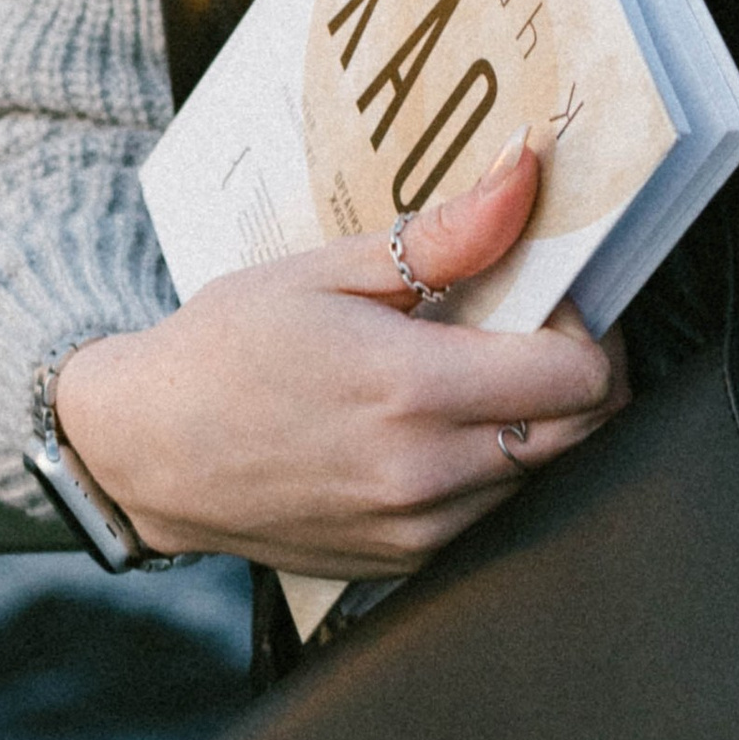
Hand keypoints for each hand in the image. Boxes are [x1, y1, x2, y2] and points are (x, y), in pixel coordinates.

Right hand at [53, 135, 627, 571]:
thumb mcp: (331, 270)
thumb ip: (446, 235)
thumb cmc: (230, 346)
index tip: (559, 290)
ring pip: (543, 478)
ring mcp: (415, 533)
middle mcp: (427, 477)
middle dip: (585, 372)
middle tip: (540, 320)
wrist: (147, 450)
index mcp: (414, 393)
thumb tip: (526, 174)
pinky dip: (497, 466)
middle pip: (581, 433)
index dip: (591, 325)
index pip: (578, 377)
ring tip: (486, 365)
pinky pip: (491, 515)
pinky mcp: (400, 565)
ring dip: (542, 421)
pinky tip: (449, 420)